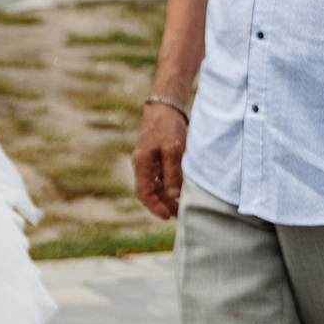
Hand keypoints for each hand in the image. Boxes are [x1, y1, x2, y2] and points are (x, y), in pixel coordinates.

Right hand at [133, 101, 187, 219]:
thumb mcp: (172, 149)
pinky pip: (162, 177)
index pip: (144, 192)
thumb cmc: (167, 127)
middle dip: (163, 204)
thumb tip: (174, 195)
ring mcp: (150, 162)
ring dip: (168, 197)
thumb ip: (172, 173)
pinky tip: (182, 191)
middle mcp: (143, 165)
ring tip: (182, 206)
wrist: (166, 108)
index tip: (168, 216)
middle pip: (150, 192)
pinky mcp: (158, 158)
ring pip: (157, 186)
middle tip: (179, 215)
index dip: (155, 206)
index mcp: (141, 164)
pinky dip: (171, 186)